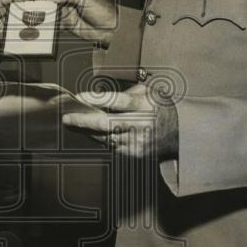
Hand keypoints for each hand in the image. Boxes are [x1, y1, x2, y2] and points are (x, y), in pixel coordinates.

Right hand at [48, 0, 118, 45]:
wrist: (110, 30)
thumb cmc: (104, 10)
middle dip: (47, 0)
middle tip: (42, 2)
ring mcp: (68, 10)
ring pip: (52, 9)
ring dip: (49, 12)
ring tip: (47, 12)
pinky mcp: (67, 22)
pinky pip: (56, 21)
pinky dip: (52, 22)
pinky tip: (52, 21)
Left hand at [62, 82, 177, 158]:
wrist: (179, 134)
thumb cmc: (160, 108)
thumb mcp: (148, 92)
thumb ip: (126, 93)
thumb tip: (100, 97)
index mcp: (145, 106)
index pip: (119, 101)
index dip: (98, 99)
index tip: (80, 97)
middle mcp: (141, 125)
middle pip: (107, 124)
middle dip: (84, 121)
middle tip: (67, 118)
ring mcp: (137, 141)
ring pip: (105, 137)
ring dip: (88, 130)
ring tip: (75, 123)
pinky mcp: (134, 153)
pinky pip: (111, 146)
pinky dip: (100, 138)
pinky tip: (93, 132)